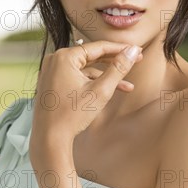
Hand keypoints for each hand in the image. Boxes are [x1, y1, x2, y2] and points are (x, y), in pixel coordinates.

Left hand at [29, 41, 142, 162]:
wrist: (50, 139)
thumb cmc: (72, 115)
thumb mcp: (101, 90)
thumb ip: (118, 68)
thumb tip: (132, 51)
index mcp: (64, 57)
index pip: (98, 47)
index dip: (120, 49)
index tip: (137, 50)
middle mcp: (55, 60)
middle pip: (92, 56)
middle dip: (114, 61)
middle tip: (135, 61)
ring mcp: (52, 71)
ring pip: (85, 68)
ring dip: (105, 76)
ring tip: (127, 85)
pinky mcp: (52, 82)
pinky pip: (76, 77)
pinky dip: (92, 83)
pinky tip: (109, 91)